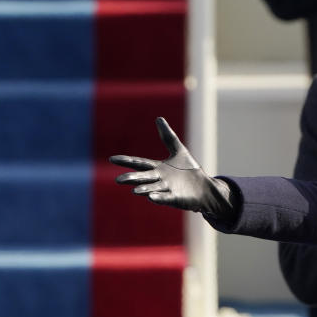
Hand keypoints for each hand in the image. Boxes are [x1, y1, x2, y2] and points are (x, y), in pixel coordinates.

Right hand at [110, 117, 235, 218]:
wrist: (204, 188)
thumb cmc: (189, 171)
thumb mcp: (179, 150)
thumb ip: (168, 137)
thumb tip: (158, 118)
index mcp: (157, 168)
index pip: (140, 163)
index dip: (126, 161)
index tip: (112, 158)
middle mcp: (159, 180)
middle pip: (144, 178)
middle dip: (132, 178)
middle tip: (118, 180)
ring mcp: (167, 190)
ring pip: (153, 189)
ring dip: (144, 189)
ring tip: (135, 191)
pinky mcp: (176, 198)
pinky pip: (166, 198)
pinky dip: (159, 198)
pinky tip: (151, 197)